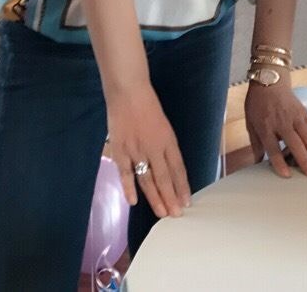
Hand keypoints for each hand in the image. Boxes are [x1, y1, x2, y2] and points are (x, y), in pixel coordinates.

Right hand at [107, 84, 190, 219]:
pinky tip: (134, 202)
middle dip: (172, 198)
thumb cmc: (147, 105)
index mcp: (168, 140)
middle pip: (165, 178)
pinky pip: (125, 173)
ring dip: (155, 198)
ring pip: (148, 179)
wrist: (128, 92)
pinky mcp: (120, 151)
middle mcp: (154, 148)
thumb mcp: (163, 125)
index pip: (178, 168)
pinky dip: (129, 188)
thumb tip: (168, 167)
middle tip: (177, 214)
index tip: (187, 201)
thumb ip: (165, 145)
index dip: (182, 186)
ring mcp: (136, 151)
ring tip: (163, 213)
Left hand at [245, 78, 306, 178]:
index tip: (287, 175)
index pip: (273, 148)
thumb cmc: (257, 102)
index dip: (280, 162)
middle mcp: (281, 122)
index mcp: (265, 126)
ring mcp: (294, 115)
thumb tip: (257, 163)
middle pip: (295, 143)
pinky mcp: (303, 111)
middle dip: (305, 159)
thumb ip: (255, 144)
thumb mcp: (250, 123)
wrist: (270, 78)